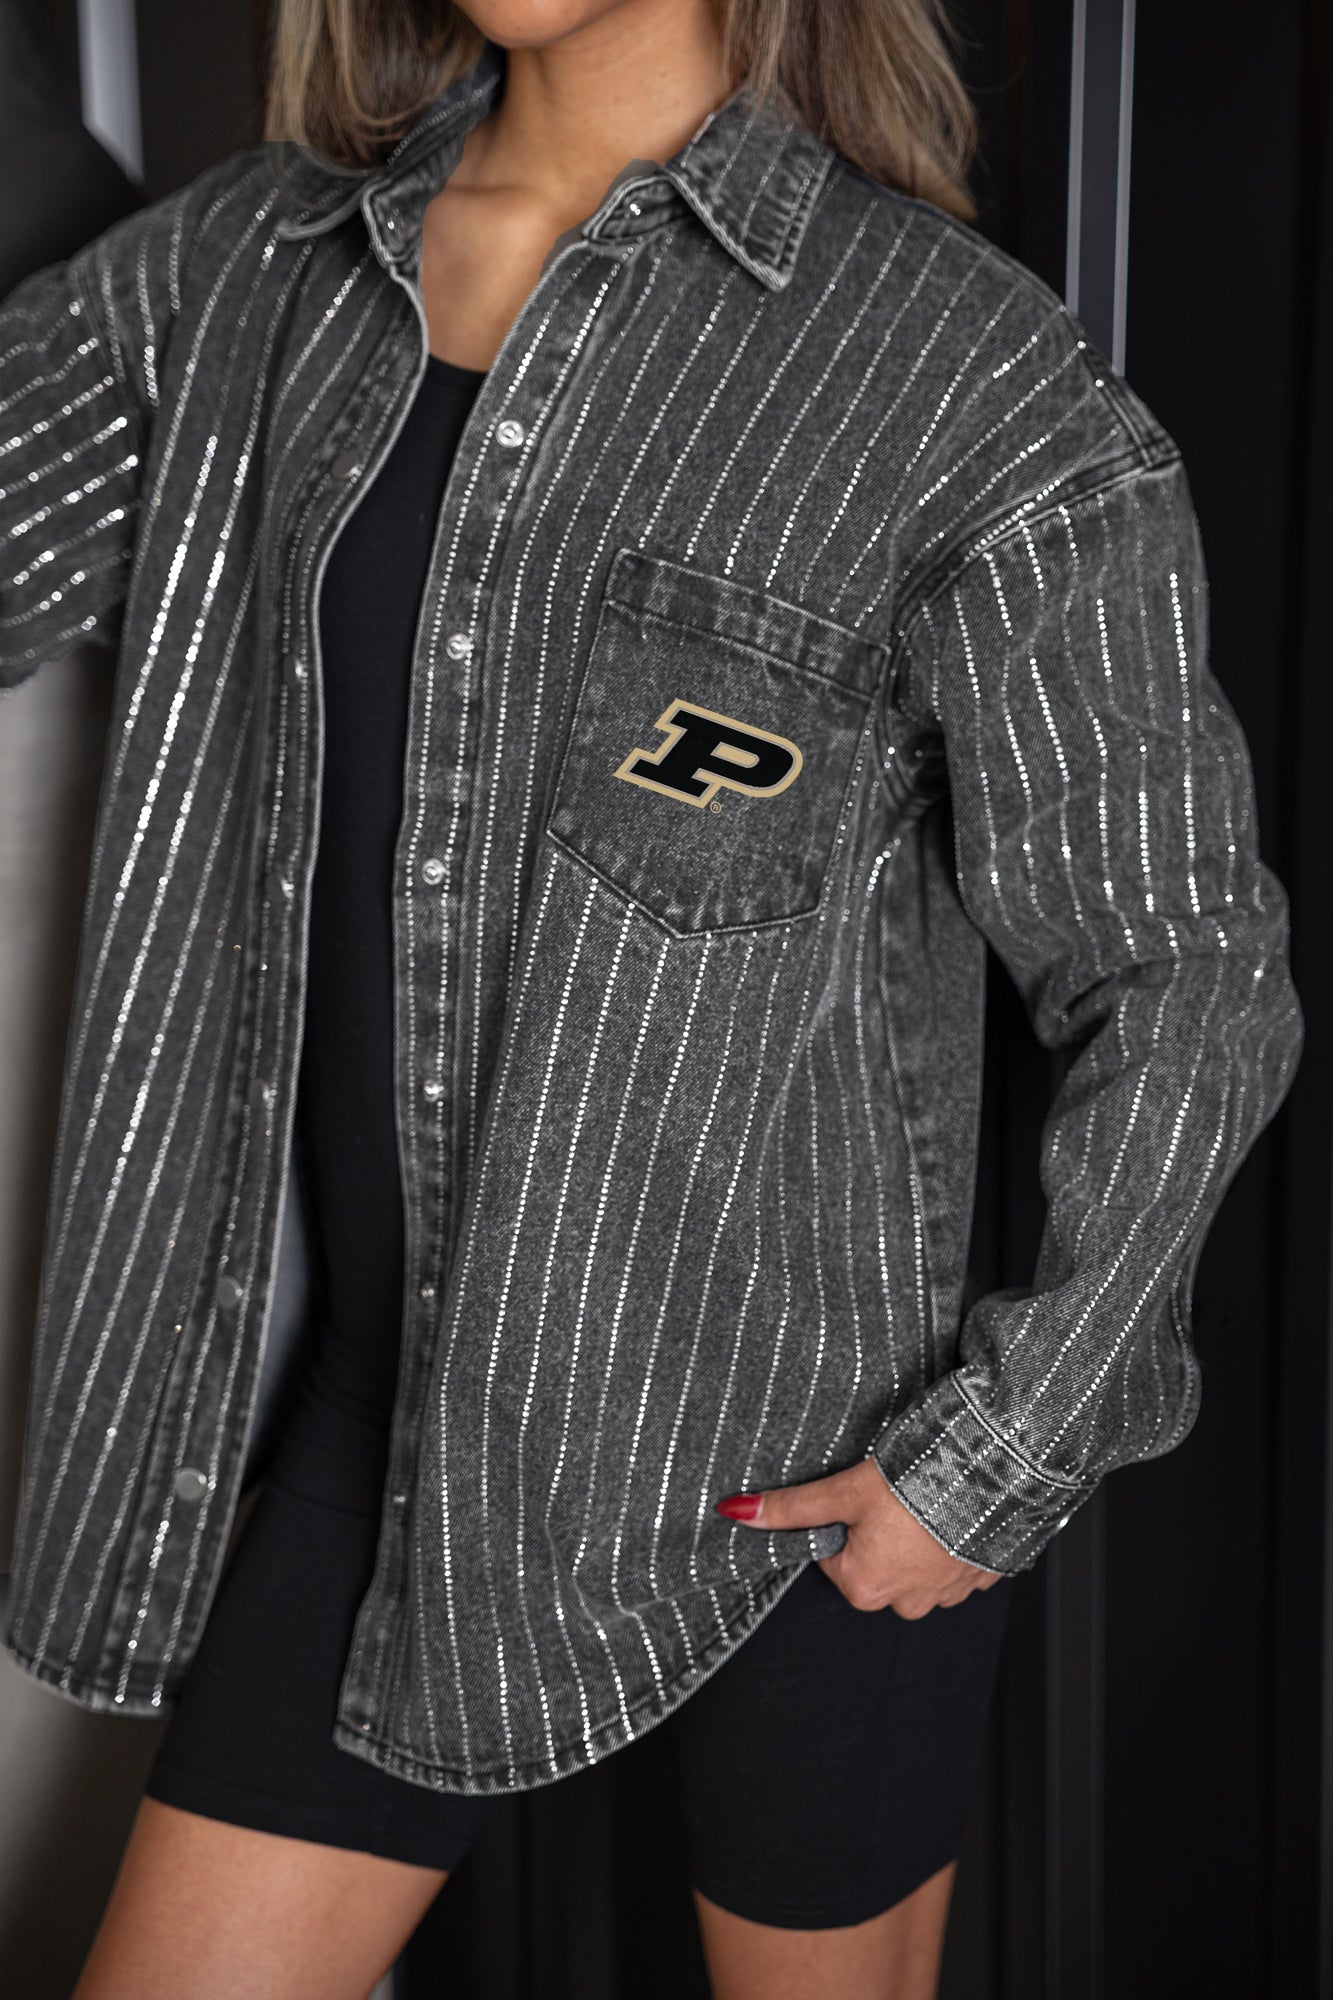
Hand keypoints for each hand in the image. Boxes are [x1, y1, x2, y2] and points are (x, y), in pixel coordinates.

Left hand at [715, 1457, 1004, 1616]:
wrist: (995, 1472)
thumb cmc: (918, 1482)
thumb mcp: (843, 1490)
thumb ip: (790, 1507)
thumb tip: (735, 1512)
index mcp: (864, 1588)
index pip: (832, 1554)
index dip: (841, 1518)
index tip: (859, 1497)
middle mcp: (906, 1603)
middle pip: (871, 1562)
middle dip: (877, 1531)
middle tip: (892, 1494)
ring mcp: (947, 1595)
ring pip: (913, 1564)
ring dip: (916, 1536)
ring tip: (924, 1498)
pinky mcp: (980, 1578)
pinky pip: (952, 1561)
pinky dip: (949, 1538)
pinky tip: (952, 1509)